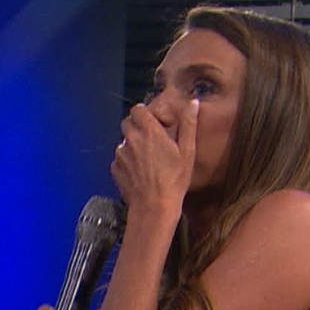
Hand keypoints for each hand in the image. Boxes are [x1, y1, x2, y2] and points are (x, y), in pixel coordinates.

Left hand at [110, 99, 196, 213]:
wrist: (154, 206)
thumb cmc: (174, 180)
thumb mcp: (187, 151)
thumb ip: (188, 124)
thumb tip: (193, 103)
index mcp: (150, 132)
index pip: (137, 109)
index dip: (143, 112)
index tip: (150, 119)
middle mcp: (132, 140)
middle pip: (127, 123)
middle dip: (136, 126)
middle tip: (149, 138)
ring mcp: (121, 155)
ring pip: (123, 142)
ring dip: (132, 146)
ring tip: (146, 159)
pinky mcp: (116, 169)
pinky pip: (119, 159)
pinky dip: (127, 162)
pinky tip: (139, 172)